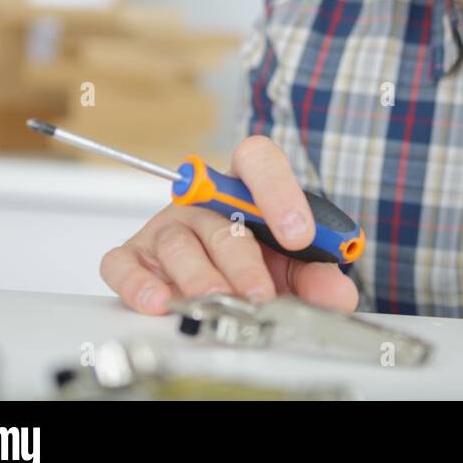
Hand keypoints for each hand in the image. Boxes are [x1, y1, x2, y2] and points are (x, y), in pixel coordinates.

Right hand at [100, 135, 359, 315]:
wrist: (223, 278)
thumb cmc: (258, 259)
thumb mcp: (295, 266)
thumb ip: (318, 275)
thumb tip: (338, 295)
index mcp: (247, 186)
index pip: (258, 160)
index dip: (278, 191)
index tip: (299, 233)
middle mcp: (203, 200)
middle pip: (219, 216)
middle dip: (243, 260)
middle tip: (260, 293)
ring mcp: (166, 226)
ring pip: (178, 243)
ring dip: (200, 277)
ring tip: (218, 302)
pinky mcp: (134, 255)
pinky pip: (124, 264)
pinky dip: (138, 284)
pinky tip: (160, 301)